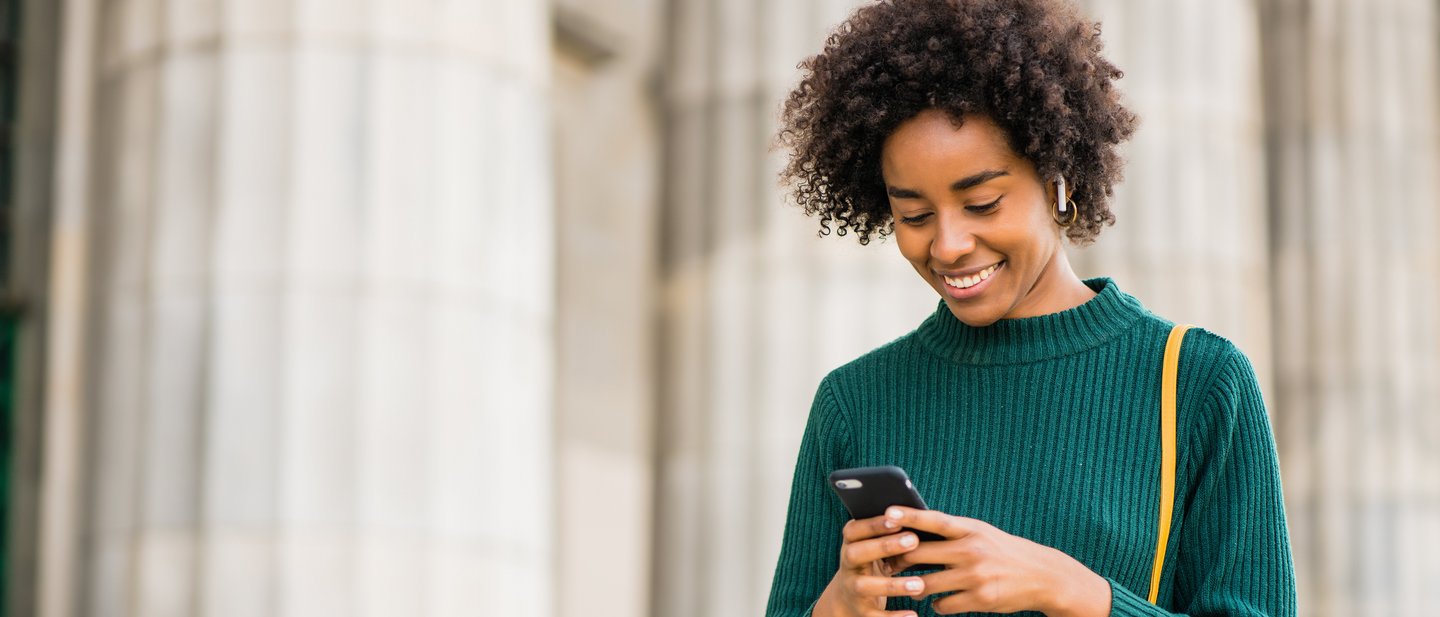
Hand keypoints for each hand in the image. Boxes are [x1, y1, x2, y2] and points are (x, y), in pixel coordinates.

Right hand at [813, 514, 928, 616]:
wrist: (849, 598)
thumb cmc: (874, 562)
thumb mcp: (876, 546)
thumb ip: (890, 533)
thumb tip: (920, 519)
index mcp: (851, 543)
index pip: (854, 530)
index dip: (873, 524)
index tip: (896, 519)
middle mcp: (848, 564)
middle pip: (856, 554)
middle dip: (884, 546)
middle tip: (913, 540)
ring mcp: (852, 588)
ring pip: (865, 586)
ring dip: (892, 585)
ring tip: (919, 584)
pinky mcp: (861, 611)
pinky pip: (874, 615)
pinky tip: (913, 615)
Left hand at [885, 507, 1111, 616]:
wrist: (1042, 576)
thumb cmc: (1004, 551)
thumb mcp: (982, 533)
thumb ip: (952, 532)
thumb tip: (914, 531)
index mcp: (971, 529)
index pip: (935, 520)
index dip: (909, 516)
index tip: (887, 512)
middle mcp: (972, 551)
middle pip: (921, 554)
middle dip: (899, 561)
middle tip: (888, 564)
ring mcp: (976, 577)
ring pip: (927, 584)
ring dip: (915, 588)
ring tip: (912, 587)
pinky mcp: (980, 600)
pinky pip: (943, 605)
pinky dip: (937, 605)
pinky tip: (939, 602)